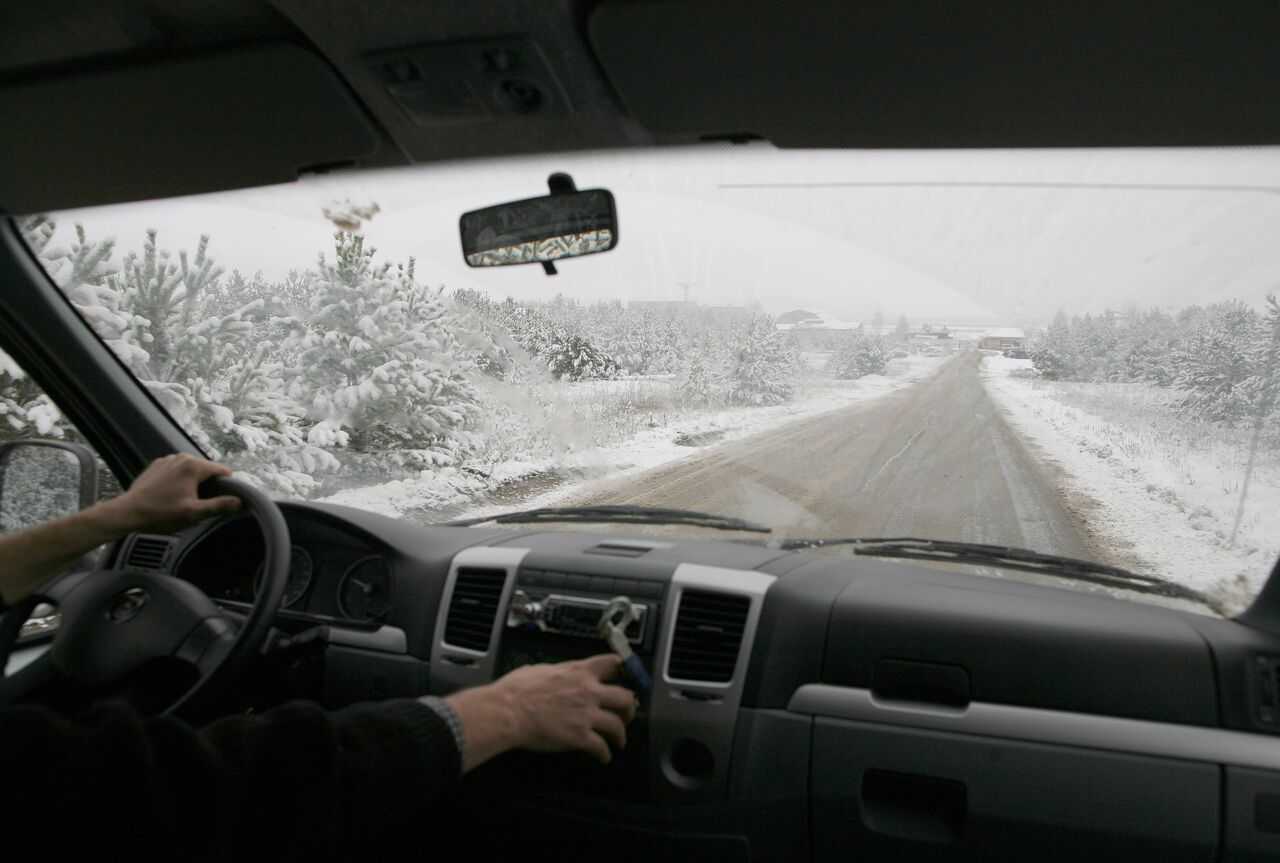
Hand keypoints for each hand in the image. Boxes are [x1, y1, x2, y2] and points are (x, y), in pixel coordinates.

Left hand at [102, 453, 240, 533]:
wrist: (129, 512)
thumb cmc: (161, 513)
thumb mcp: (195, 513)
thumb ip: (220, 506)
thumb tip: (240, 501)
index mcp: (193, 466)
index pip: (222, 470)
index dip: (228, 484)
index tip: (225, 498)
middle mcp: (181, 457)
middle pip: (206, 470)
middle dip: (208, 485)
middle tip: (200, 504)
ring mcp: (167, 460)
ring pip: (190, 470)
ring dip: (192, 483)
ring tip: (184, 501)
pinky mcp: (156, 466)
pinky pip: (176, 471)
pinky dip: (178, 481)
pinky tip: (171, 496)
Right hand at [445, 654, 637, 769]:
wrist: (506, 712)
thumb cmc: (515, 691)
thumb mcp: (540, 669)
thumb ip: (556, 671)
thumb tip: (554, 673)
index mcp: (578, 672)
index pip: (613, 663)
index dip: (624, 670)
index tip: (625, 677)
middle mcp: (588, 691)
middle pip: (625, 697)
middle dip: (630, 708)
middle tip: (627, 714)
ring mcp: (586, 715)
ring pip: (618, 725)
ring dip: (620, 734)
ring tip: (619, 740)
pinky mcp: (580, 737)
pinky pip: (601, 747)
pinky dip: (604, 754)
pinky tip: (603, 756)